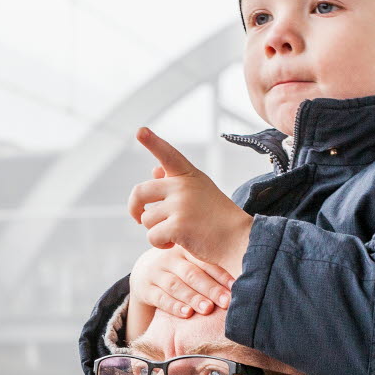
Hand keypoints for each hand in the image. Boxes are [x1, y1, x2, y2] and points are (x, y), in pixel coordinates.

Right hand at [126, 245, 233, 340]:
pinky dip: (174, 307)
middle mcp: (169, 258)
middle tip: (226, 302)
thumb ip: (211, 267)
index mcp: (186, 249)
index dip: (221, 275)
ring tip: (207, 309)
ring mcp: (155, 272)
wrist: (147, 273)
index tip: (236, 287)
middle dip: (210, 289)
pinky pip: (160, 298)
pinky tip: (187, 314)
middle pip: (191, 274)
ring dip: (193, 298)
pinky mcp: (146, 289)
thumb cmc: (181, 270)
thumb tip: (244, 280)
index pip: (205, 261)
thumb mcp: (191, 262)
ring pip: (176, 286)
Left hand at [130, 127, 252, 268]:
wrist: (240, 240)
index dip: (152, 142)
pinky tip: (176, 243)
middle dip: (135, 207)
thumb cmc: (218, 220)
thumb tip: (154, 169)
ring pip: (146, 218)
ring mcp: (181, 204)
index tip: (140, 130)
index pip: (168, 154)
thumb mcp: (199, 194)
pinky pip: (152, 236)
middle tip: (137, 218)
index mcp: (189, 175)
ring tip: (176, 233)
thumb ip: (175, 183)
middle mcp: (183, 186)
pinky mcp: (178, 225)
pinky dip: (160, 244)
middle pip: (140, 191)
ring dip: (155, 230)